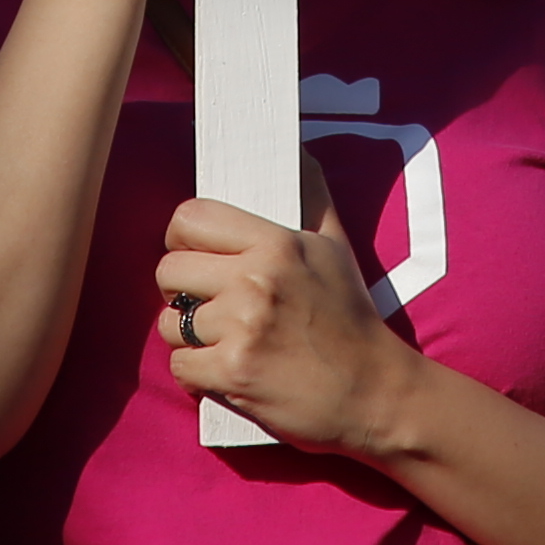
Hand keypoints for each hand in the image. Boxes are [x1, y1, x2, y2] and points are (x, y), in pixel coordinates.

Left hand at [153, 186, 424, 455]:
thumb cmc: (352, 318)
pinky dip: (195, 373)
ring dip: (187, 337)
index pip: (190, 218)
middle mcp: (256, 280)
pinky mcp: (234, 373)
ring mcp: (243, 328)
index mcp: (276, 244)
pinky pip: (180, 365)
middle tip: (205, 304)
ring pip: (169, 323)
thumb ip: (311, 197)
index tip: (193, 254)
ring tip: (219, 341)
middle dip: (179, 290)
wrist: (374, 391)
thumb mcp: (336, 247)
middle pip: (169, 270)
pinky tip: (224, 371)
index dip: (181, 237)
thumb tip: (297, 152)